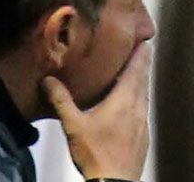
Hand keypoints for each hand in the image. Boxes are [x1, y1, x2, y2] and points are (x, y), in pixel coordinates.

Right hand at [42, 43, 151, 181]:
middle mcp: (138, 108)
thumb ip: (61, 100)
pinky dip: (140, 101)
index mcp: (124, 100)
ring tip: (136, 75)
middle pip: (143, 80)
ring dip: (142, 83)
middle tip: (142, 51)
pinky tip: (132, 107)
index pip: (136, 70)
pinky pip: (144, 112)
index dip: (141, 54)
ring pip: (145, 96)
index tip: (145, 40)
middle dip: (142, 65)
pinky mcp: (144, 137)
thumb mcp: (73, 125)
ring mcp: (143, 124)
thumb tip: (48, 80)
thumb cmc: (96, 153)